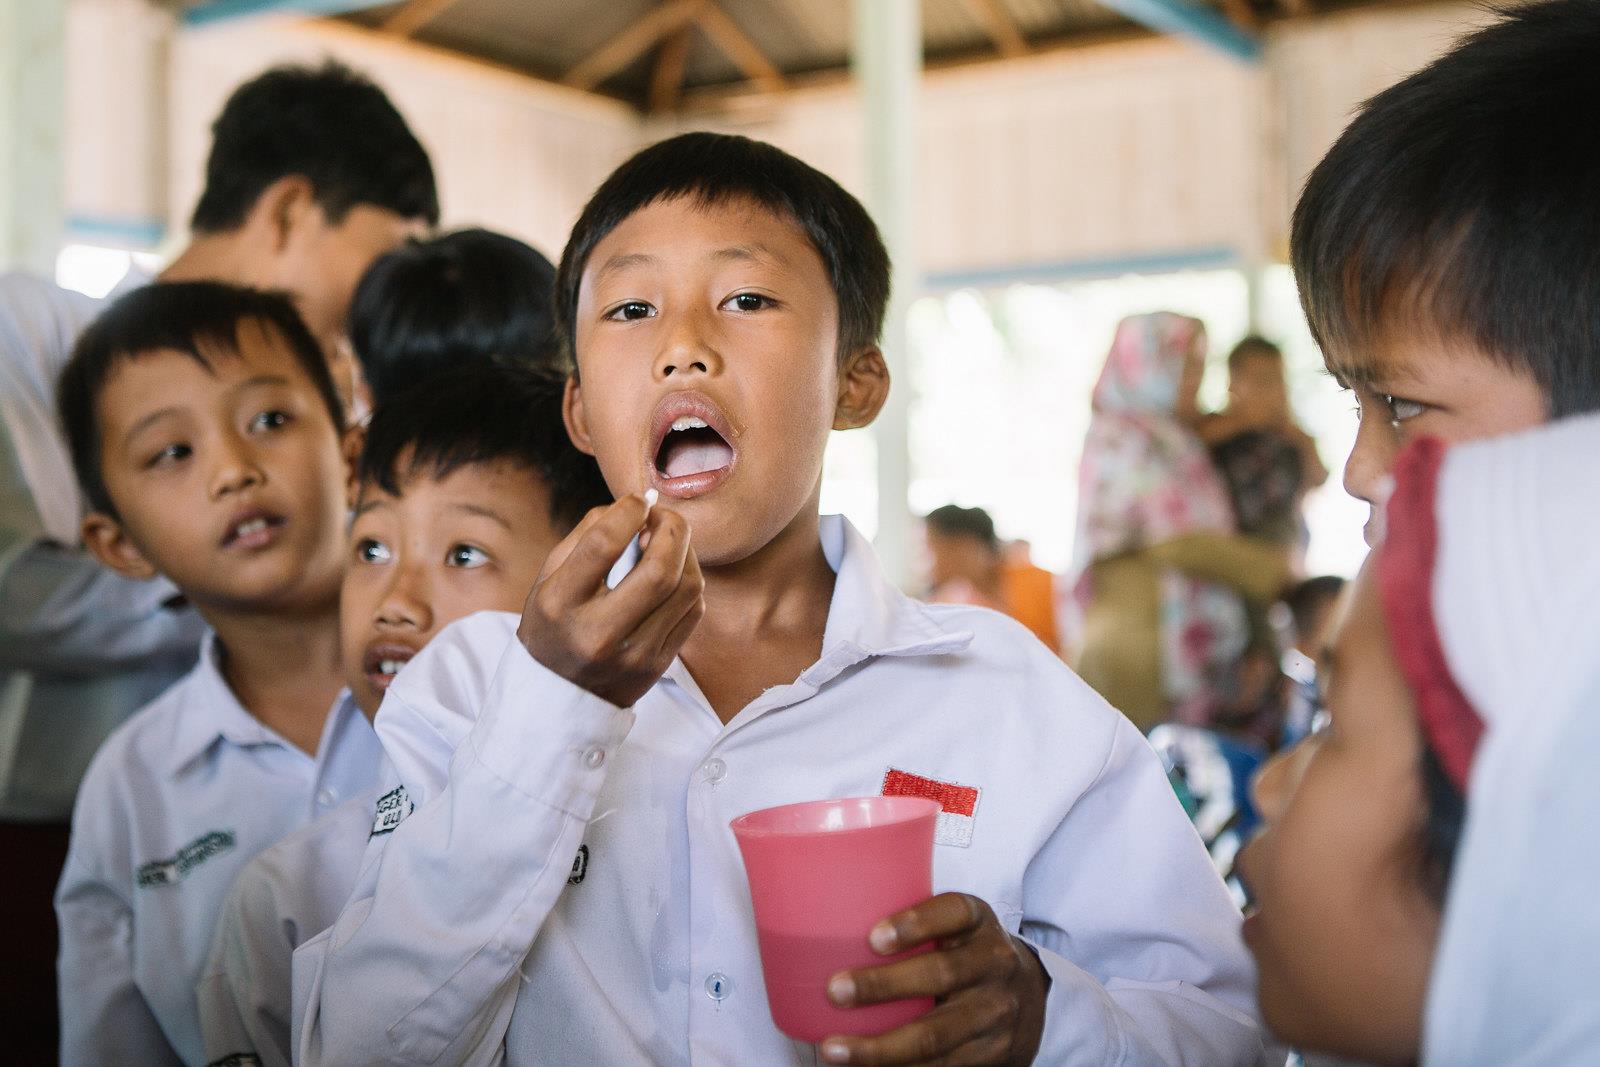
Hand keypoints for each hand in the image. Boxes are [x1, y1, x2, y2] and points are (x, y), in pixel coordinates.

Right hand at [517, 494, 703, 706]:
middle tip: (664, 516)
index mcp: (561, 605)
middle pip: (659, 569)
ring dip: (686, 552)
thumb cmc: (553, 627)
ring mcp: (634, 654)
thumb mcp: (548, 581)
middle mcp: (599, 633)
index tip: (637, 501)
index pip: (603, 544)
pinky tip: (674, 572)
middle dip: (672, 528)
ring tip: (670, 541)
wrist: (559, 699)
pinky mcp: (658, 665)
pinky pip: (693, 610)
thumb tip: (633, 507)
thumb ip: (585, 537)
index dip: (628, 511)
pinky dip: (690, 580)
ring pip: (686, 588)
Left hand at [820, 894, 1047, 1065]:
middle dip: (883, 986)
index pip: (953, 912)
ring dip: (880, 1048)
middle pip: (939, 975)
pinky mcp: (991, 1055)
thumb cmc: (966, 952)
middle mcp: (993, 964)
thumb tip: (822, 918)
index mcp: (977, 922)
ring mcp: (996, 1013)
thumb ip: (910, 924)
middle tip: (835, 991)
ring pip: (935, 1036)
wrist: (1027, 996)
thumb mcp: (953, 925)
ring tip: (834, 1050)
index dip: (915, 923)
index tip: (873, 938)